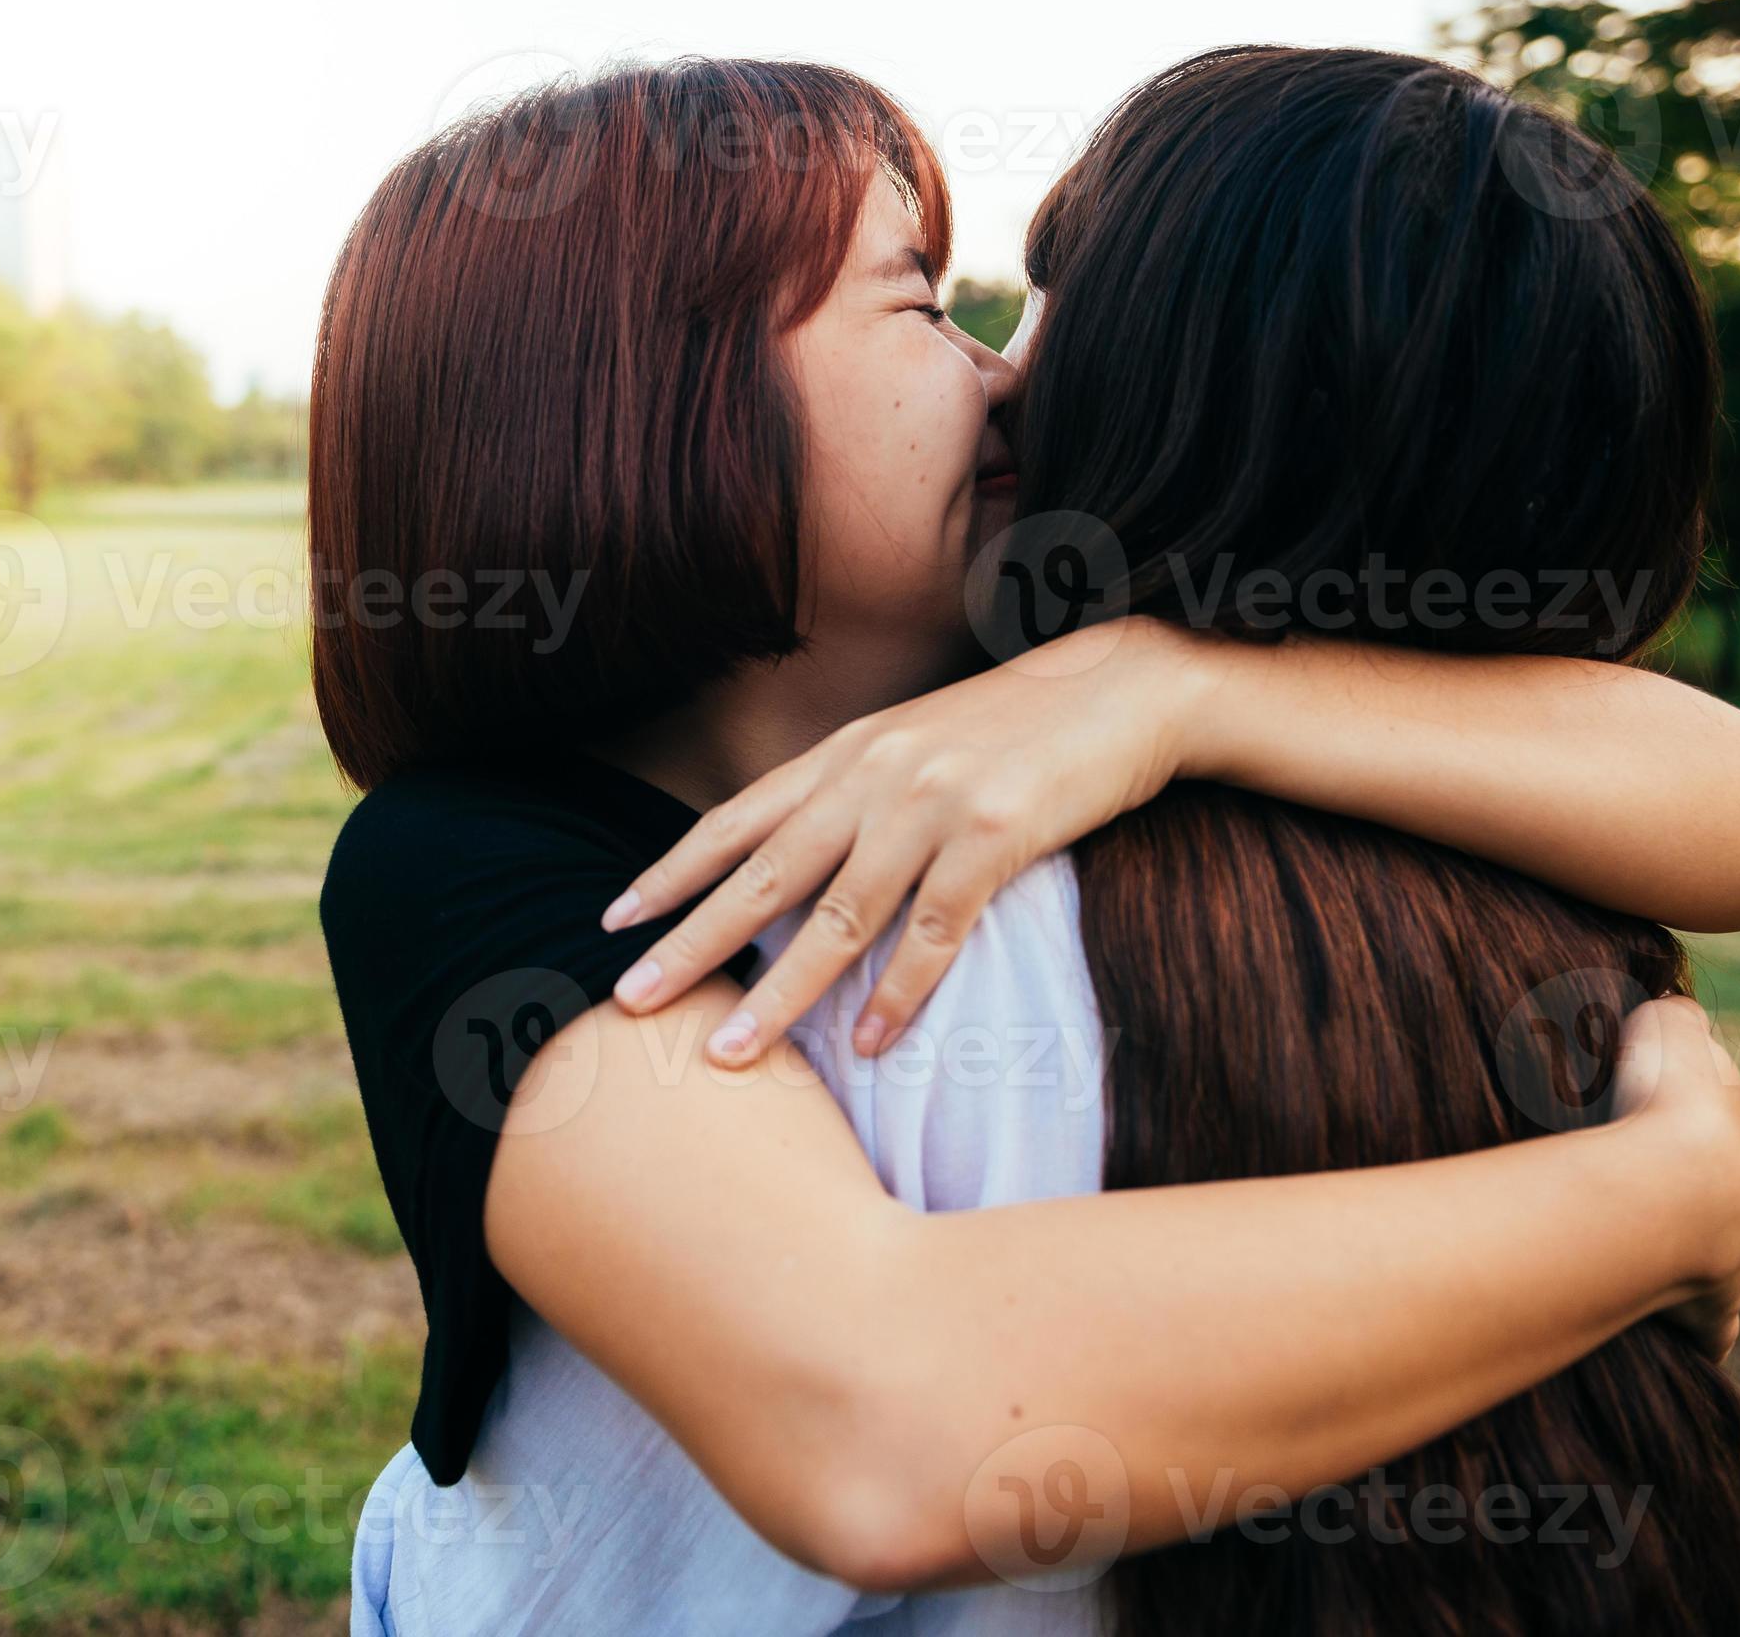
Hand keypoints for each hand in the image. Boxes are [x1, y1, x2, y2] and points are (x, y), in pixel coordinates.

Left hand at [601, 617, 1210, 1063]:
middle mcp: (874, 774)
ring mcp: (933, 804)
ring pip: (837, 918)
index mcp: (847, 750)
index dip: (671, 872)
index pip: (736, 820)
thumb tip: (798, 862)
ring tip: (729, 1053)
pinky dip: (898, 994)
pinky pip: (934, 931)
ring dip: (778, 994)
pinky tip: (869, 1044)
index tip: (613, 920)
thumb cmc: (1021, 726)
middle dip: (688, 942)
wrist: (1126, 686)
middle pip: (763, 876)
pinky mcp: (997, 835)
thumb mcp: (918, 742)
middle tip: (627, 1000)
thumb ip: (856, 792)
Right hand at [1609, 996, 1739, 1360]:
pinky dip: (1704, 1330)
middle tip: (1660, 1178)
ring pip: (1737, 1251)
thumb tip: (1676, 1011)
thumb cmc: (1659, 1106)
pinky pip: (1713, 1325)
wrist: (1673, 1193)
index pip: (1732, 1108)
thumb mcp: (1665, 1031)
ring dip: (1710, 1249)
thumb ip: (1673, 1018)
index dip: (1701, 1104)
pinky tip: (1688, 1335)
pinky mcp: (1715, 1305)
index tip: (1670, 1105)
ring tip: (1665, 1248)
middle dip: (1711, 1180)